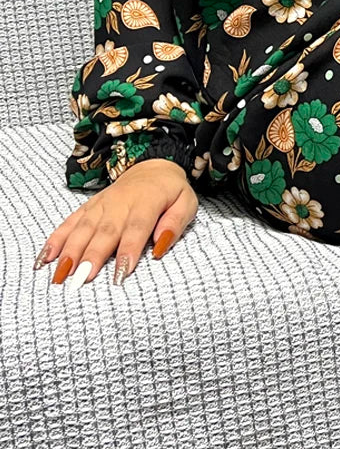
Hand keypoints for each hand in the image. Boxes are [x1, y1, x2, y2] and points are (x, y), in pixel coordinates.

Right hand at [35, 160, 198, 286]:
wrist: (152, 167)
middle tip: (80, 281)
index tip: (119, 275)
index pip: (136, 229)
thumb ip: (175, 223)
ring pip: (82, 229)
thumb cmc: (170, 192)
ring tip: (59, 276)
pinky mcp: (88, 208)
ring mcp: (100, 205)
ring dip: (69, 253)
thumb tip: (160, 247)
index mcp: (146, 202)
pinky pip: (68, 223)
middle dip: (91, 257)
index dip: (127, 251)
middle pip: (104, 232)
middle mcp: (119, 203)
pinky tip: (44, 260)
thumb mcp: (186, 202)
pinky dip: (55, 241)